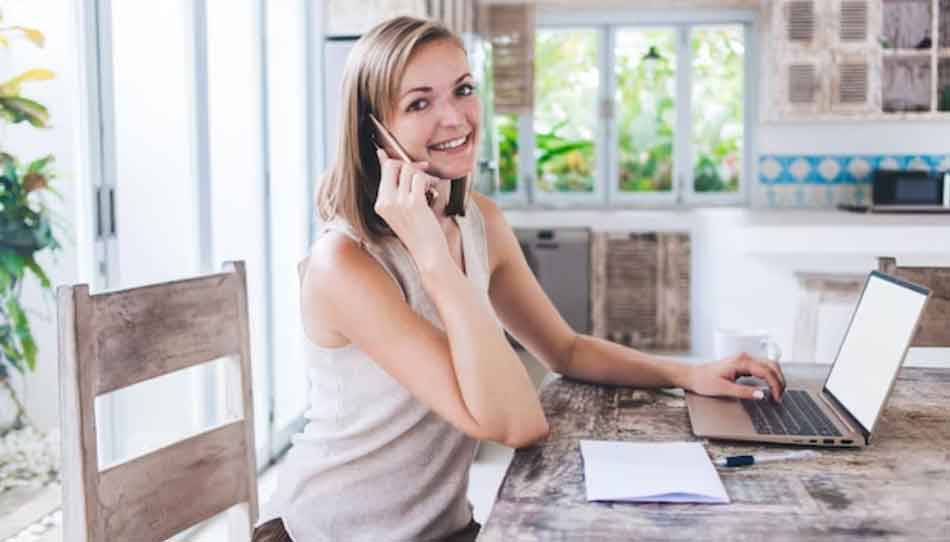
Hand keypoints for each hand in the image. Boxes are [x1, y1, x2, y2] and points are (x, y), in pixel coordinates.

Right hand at [374, 148, 449, 271]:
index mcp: (380, 204)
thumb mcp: (402, 212)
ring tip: (429, 185)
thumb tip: (393, 165)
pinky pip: (420, 178)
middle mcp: (386, 202)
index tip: (402, 159)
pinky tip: (433, 188)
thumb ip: (397, 190)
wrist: (428, 255)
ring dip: (422, 174)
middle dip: (410, 165)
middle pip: (394, 166)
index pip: (384, 171)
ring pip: (409, 170)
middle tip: (422, 171)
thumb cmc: (419, 234)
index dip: (394, 161)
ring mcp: (399, 203)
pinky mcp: (415, 204)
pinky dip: (429, 180)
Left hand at [684, 353, 785, 401]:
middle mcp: (744, 358)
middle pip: (772, 366)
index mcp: (741, 362)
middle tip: (780, 397)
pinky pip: (762, 368)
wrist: (692, 376)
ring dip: (776, 378)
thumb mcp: (723, 389)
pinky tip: (770, 386)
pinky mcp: (742, 364)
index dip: (775, 385)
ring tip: (777, 393)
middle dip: (780, 381)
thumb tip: (761, 395)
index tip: (776, 398)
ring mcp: (744, 360)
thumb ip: (743, 392)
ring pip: (768, 365)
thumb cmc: (704, 381)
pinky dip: (769, 376)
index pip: (766, 372)